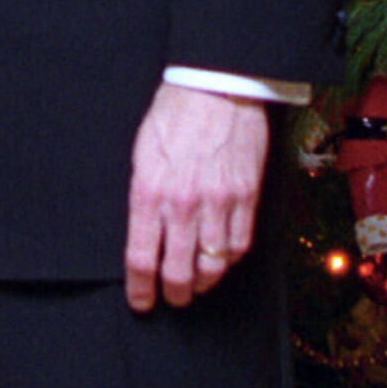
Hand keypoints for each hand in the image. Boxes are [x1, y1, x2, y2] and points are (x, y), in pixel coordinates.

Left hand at [124, 79, 270, 312]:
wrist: (215, 86)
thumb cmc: (173, 116)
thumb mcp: (142, 154)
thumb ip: (144, 197)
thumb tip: (144, 237)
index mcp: (149, 191)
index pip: (141, 258)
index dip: (140, 289)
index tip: (141, 302)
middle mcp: (183, 203)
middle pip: (178, 271)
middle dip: (173, 294)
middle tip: (171, 298)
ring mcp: (218, 201)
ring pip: (212, 265)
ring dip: (202, 283)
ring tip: (195, 285)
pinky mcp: (246, 196)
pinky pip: (239, 244)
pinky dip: (228, 260)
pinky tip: (220, 259)